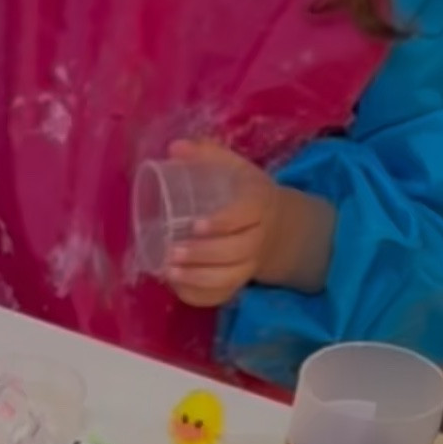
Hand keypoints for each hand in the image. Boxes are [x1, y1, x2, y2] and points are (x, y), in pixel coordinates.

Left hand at [165, 148, 335, 307]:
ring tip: (168, 272)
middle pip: (235, 251)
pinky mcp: (238, 282)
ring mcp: (249, 265)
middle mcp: (258, 239)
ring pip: (229, 278)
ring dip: (199, 279)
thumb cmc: (244, 192)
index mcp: (258, 206)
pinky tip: (177, 287)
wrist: (274, 224)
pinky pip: (222, 296)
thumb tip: (175, 148)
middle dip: (203, 255)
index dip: (222, 222)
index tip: (195, 225)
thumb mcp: (234, 168)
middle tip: (172, 252)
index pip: (245, 216)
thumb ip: (207, 155)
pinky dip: (199, 296)